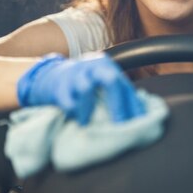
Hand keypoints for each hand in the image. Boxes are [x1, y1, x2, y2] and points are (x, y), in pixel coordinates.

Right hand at [17, 52, 143, 124]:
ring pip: (86, 89)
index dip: (133, 105)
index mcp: (107, 66)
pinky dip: (75, 113)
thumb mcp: (101, 83)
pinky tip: (79, 121)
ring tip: (93, 126)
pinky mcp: (58, 87)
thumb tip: (141, 116)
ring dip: (91, 110)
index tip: (139, 124)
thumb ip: (118, 93)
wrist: (50, 76)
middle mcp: (92, 67)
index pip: (125, 85)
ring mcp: (74, 75)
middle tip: (121, 126)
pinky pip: (68, 102)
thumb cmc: (84, 84)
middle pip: (110, 80)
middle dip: (117, 105)